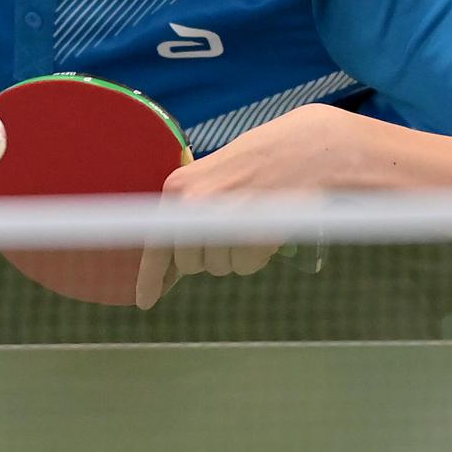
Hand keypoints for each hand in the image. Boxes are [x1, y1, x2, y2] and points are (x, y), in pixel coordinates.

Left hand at [135, 102, 359, 308]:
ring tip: (254, 219)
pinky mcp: (252, 234)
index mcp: (179, 186)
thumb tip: (173, 261)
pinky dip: (257, 255)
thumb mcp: (212, 176)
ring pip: (219, 267)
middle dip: (209, 257)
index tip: (145, 302)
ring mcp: (223, 220)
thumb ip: (190, 211)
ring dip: (236, 254)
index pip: (156, 243)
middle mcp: (193, 204)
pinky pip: (246, 266)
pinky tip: (267, 227)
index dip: (150, 277)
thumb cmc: (261, 161)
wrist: (307, 148)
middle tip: (232, 230)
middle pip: (189, 263)